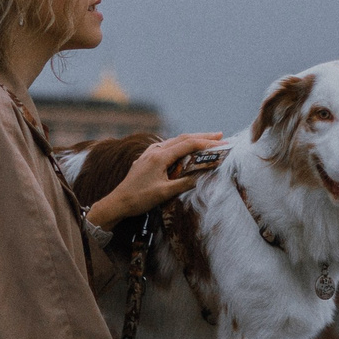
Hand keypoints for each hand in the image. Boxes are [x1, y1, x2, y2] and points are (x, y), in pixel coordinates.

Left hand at [86, 132, 224, 227]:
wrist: (117, 202)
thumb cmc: (139, 198)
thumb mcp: (165, 193)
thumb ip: (184, 183)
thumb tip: (202, 176)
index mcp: (160, 156)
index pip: (188, 145)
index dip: (206, 143)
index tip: (221, 143)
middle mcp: (154, 151)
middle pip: (182, 139)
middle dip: (202, 137)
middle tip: (220, 136)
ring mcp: (149, 153)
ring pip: (174, 141)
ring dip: (191, 140)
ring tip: (206, 140)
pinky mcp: (146, 159)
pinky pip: (166, 147)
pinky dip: (179, 145)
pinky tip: (182, 149)